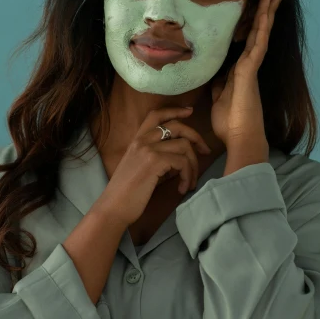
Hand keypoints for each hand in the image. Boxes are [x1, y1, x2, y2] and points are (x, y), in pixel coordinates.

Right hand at [96, 106, 211, 227]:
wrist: (113, 208)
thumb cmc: (127, 194)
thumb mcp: (141, 169)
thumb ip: (157, 158)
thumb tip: (180, 157)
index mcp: (136, 140)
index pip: (156, 115)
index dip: (175, 110)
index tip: (190, 111)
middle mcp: (142, 140)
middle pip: (177, 126)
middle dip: (196, 137)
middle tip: (205, 151)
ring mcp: (148, 149)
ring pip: (184, 146)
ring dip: (193, 165)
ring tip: (190, 182)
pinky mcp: (155, 161)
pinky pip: (183, 162)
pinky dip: (188, 176)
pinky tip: (182, 188)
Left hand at [210, 0, 283, 150]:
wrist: (240, 138)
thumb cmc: (230, 123)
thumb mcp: (218, 98)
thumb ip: (219, 84)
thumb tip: (215, 74)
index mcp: (241, 72)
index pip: (247, 44)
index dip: (251, 27)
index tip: (255, 12)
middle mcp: (249, 67)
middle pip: (257, 34)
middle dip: (263, 14)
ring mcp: (251, 68)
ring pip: (260, 35)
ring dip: (266, 14)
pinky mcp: (250, 71)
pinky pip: (258, 44)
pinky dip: (262, 28)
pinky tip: (266, 13)